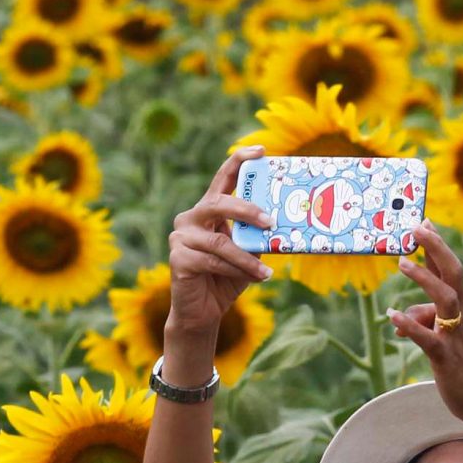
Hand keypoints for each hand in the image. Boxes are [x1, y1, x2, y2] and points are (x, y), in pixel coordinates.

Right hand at [163, 147, 271, 366]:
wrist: (203, 312)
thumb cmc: (227, 277)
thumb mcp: (248, 252)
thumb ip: (257, 235)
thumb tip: (285, 223)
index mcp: (209, 210)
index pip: (222, 178)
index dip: (240, 161)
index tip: (261, 150)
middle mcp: (191, 218)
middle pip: (218, 203)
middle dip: (246, 210)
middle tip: (270, 220)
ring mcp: (180, 237)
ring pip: (220, 241)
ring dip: (246, 257)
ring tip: (267, 271)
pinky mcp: (177, 258)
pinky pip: (212, 261)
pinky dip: (236, 270)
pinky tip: (257, 278)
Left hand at [390, 228, 462, 437]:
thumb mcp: (445, 336)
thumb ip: (424, 319)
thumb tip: (400, 315)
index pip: (450, 269)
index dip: (436, 245)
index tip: (423, 221)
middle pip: (453, 273)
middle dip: (436, 248)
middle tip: (417, 227)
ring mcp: (456, 335)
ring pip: (445, 299)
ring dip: (424, 279)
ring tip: (402, 262)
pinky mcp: (447, 358)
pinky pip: (428, 338)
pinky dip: (411, 326)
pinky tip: (392, 317)